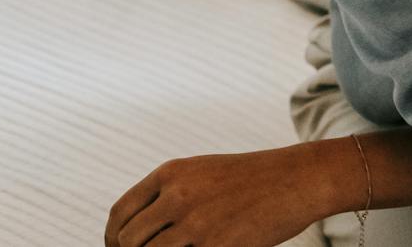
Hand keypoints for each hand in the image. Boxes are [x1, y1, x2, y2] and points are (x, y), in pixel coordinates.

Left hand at [104, 147, 326, 246]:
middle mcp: (177, 196)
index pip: (119, 215)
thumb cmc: (253, 179)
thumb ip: (170, 194)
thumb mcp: (205, 172)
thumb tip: (137, 232)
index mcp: (171, 173)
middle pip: (128, 241)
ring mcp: (195, 224)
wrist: (299, 178)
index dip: (112, 240)